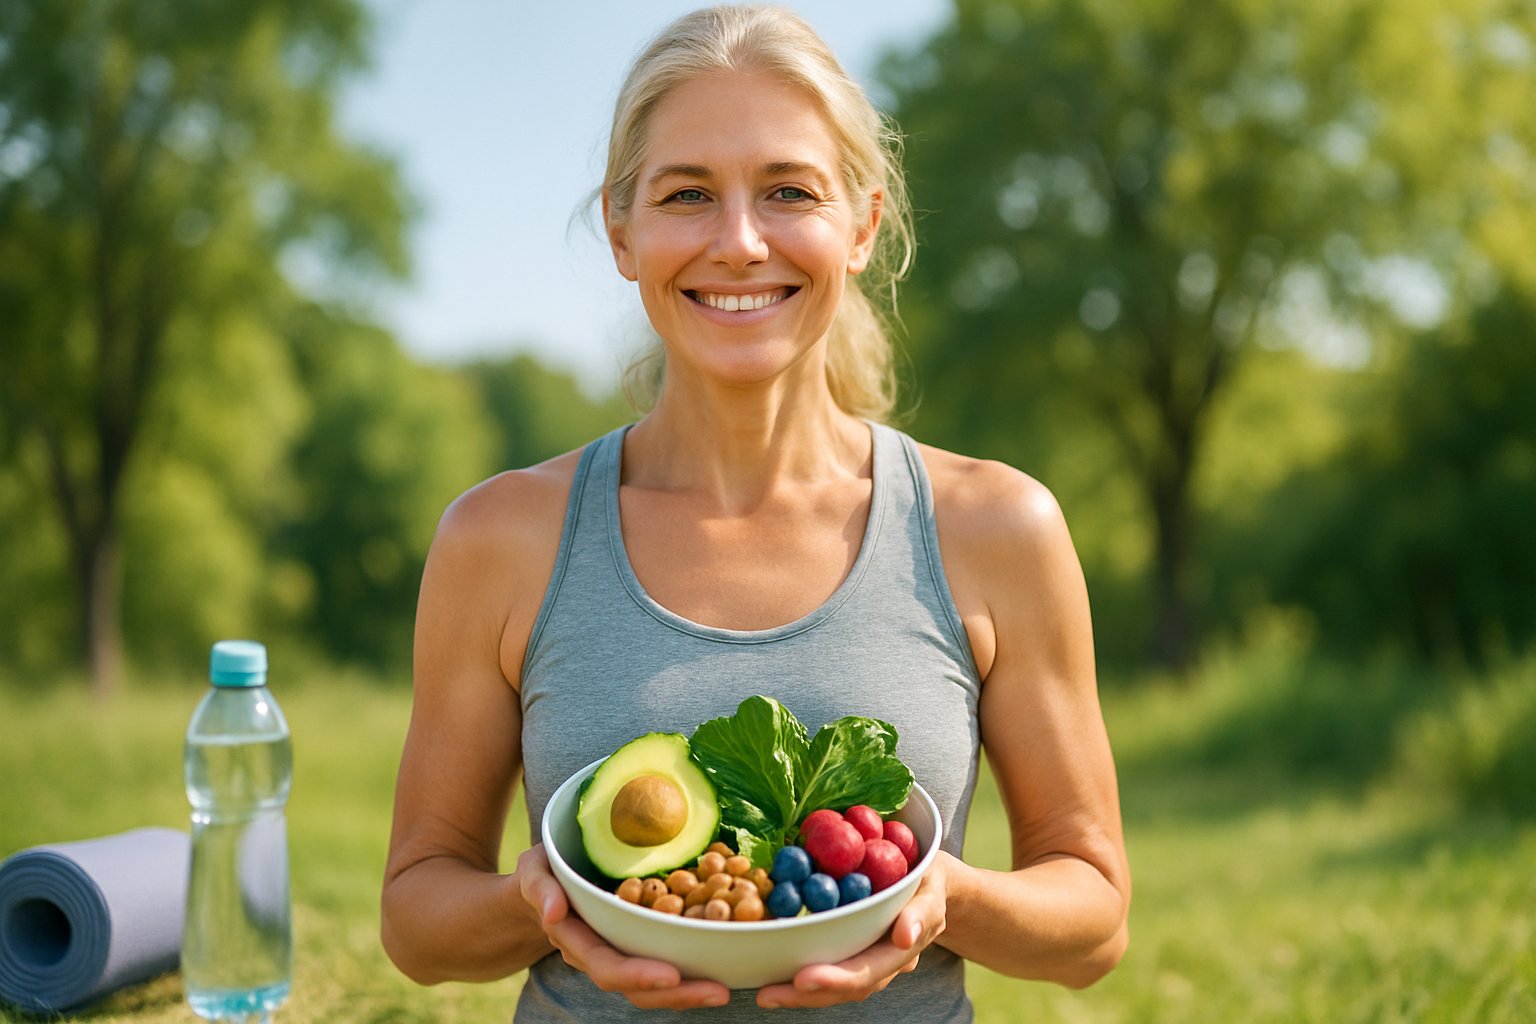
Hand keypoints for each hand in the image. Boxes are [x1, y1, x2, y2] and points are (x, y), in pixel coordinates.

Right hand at [514, 844, 732, 1009]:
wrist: (545, 886)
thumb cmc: (542, 872)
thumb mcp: (534, 870)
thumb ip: (540, 888)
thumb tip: (553, 912)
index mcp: (574, 939)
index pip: (606, 965)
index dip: (637, 973)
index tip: (671, 975)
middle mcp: (598, 956)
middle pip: (635, 987)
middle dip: (676, 994)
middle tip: (717, 991)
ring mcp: (618, 955)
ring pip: (651, 987)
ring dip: (687, 993)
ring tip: (723, 991)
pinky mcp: (636, 949)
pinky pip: (661, 969)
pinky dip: (688, 976)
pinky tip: (719, 973)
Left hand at [754, 852, 952, 1009]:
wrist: (932, 884)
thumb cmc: (927, 876)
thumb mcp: (931, 884)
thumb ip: (922, 910)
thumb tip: (906, 936)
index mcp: (905, 948)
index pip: (869, 970)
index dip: (836, 978)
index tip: (804, 978)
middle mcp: (886, 963)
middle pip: (846, 987)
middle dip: (806, 995)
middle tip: (768, 995)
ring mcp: (871, 961)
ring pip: (836, 987)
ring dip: (799, 994)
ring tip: (765, 994)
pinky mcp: (855, 953)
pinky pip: (830, 969)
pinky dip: (802, 979)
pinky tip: (772, 976)